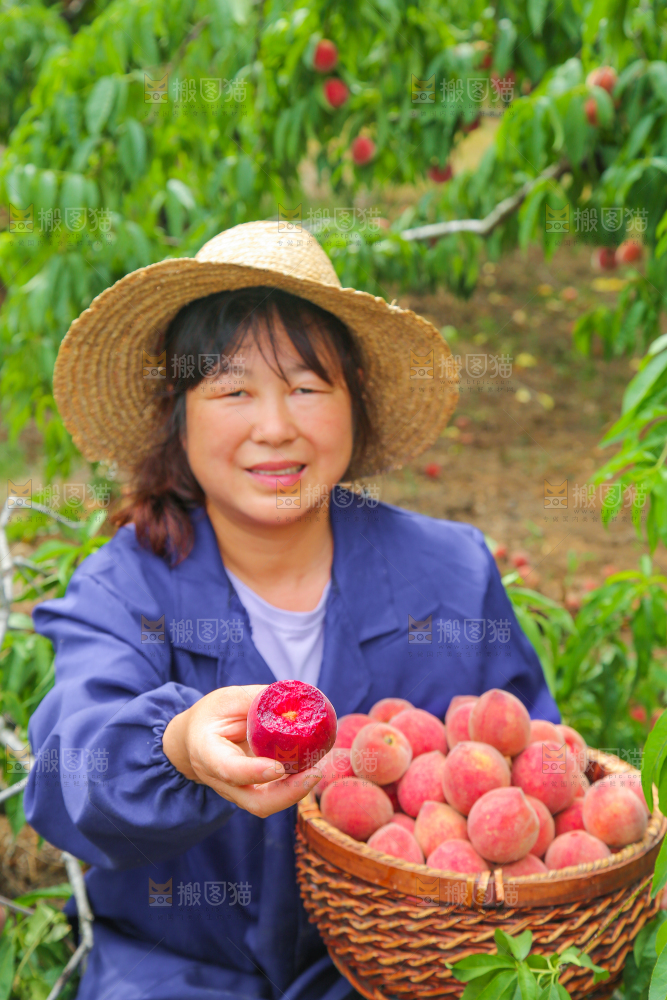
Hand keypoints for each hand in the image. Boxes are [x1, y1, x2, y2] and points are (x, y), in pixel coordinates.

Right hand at [162, 685, 321, 816]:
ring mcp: (238, 790)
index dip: (254, 772)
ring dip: (296, 791)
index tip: (278, 768)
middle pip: (255, 801)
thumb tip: (296, 699)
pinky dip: (295, 785)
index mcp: (207, 753)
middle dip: (287, 794)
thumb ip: (258, 700)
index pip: (229, 770)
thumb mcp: (229, 699)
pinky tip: (312, 767)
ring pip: (267, 803)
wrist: (195, 739)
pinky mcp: (253, 790)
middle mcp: (222, 780)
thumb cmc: (212, 715)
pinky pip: (275, 794)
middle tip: (314, 773)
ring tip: (318, 769)